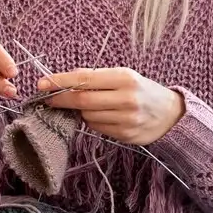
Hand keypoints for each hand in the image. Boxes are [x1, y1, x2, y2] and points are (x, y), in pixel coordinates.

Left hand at [38, 68, 184, 144]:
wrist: (171, 114)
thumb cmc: (143, 91)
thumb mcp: (125, 76)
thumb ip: (97, 78)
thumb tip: (65, 80)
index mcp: (125, 78)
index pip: (84, 79)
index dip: (60, 81)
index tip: (42, 83)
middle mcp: (127, 99)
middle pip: (82, 101)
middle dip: (61, 100)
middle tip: (48, 99)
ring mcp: (127, 120)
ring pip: (88, 117)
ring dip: (80, 112)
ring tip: (88, 106)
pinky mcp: (126, 135)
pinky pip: (98, 129)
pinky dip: (93, 122)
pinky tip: (102, 116)